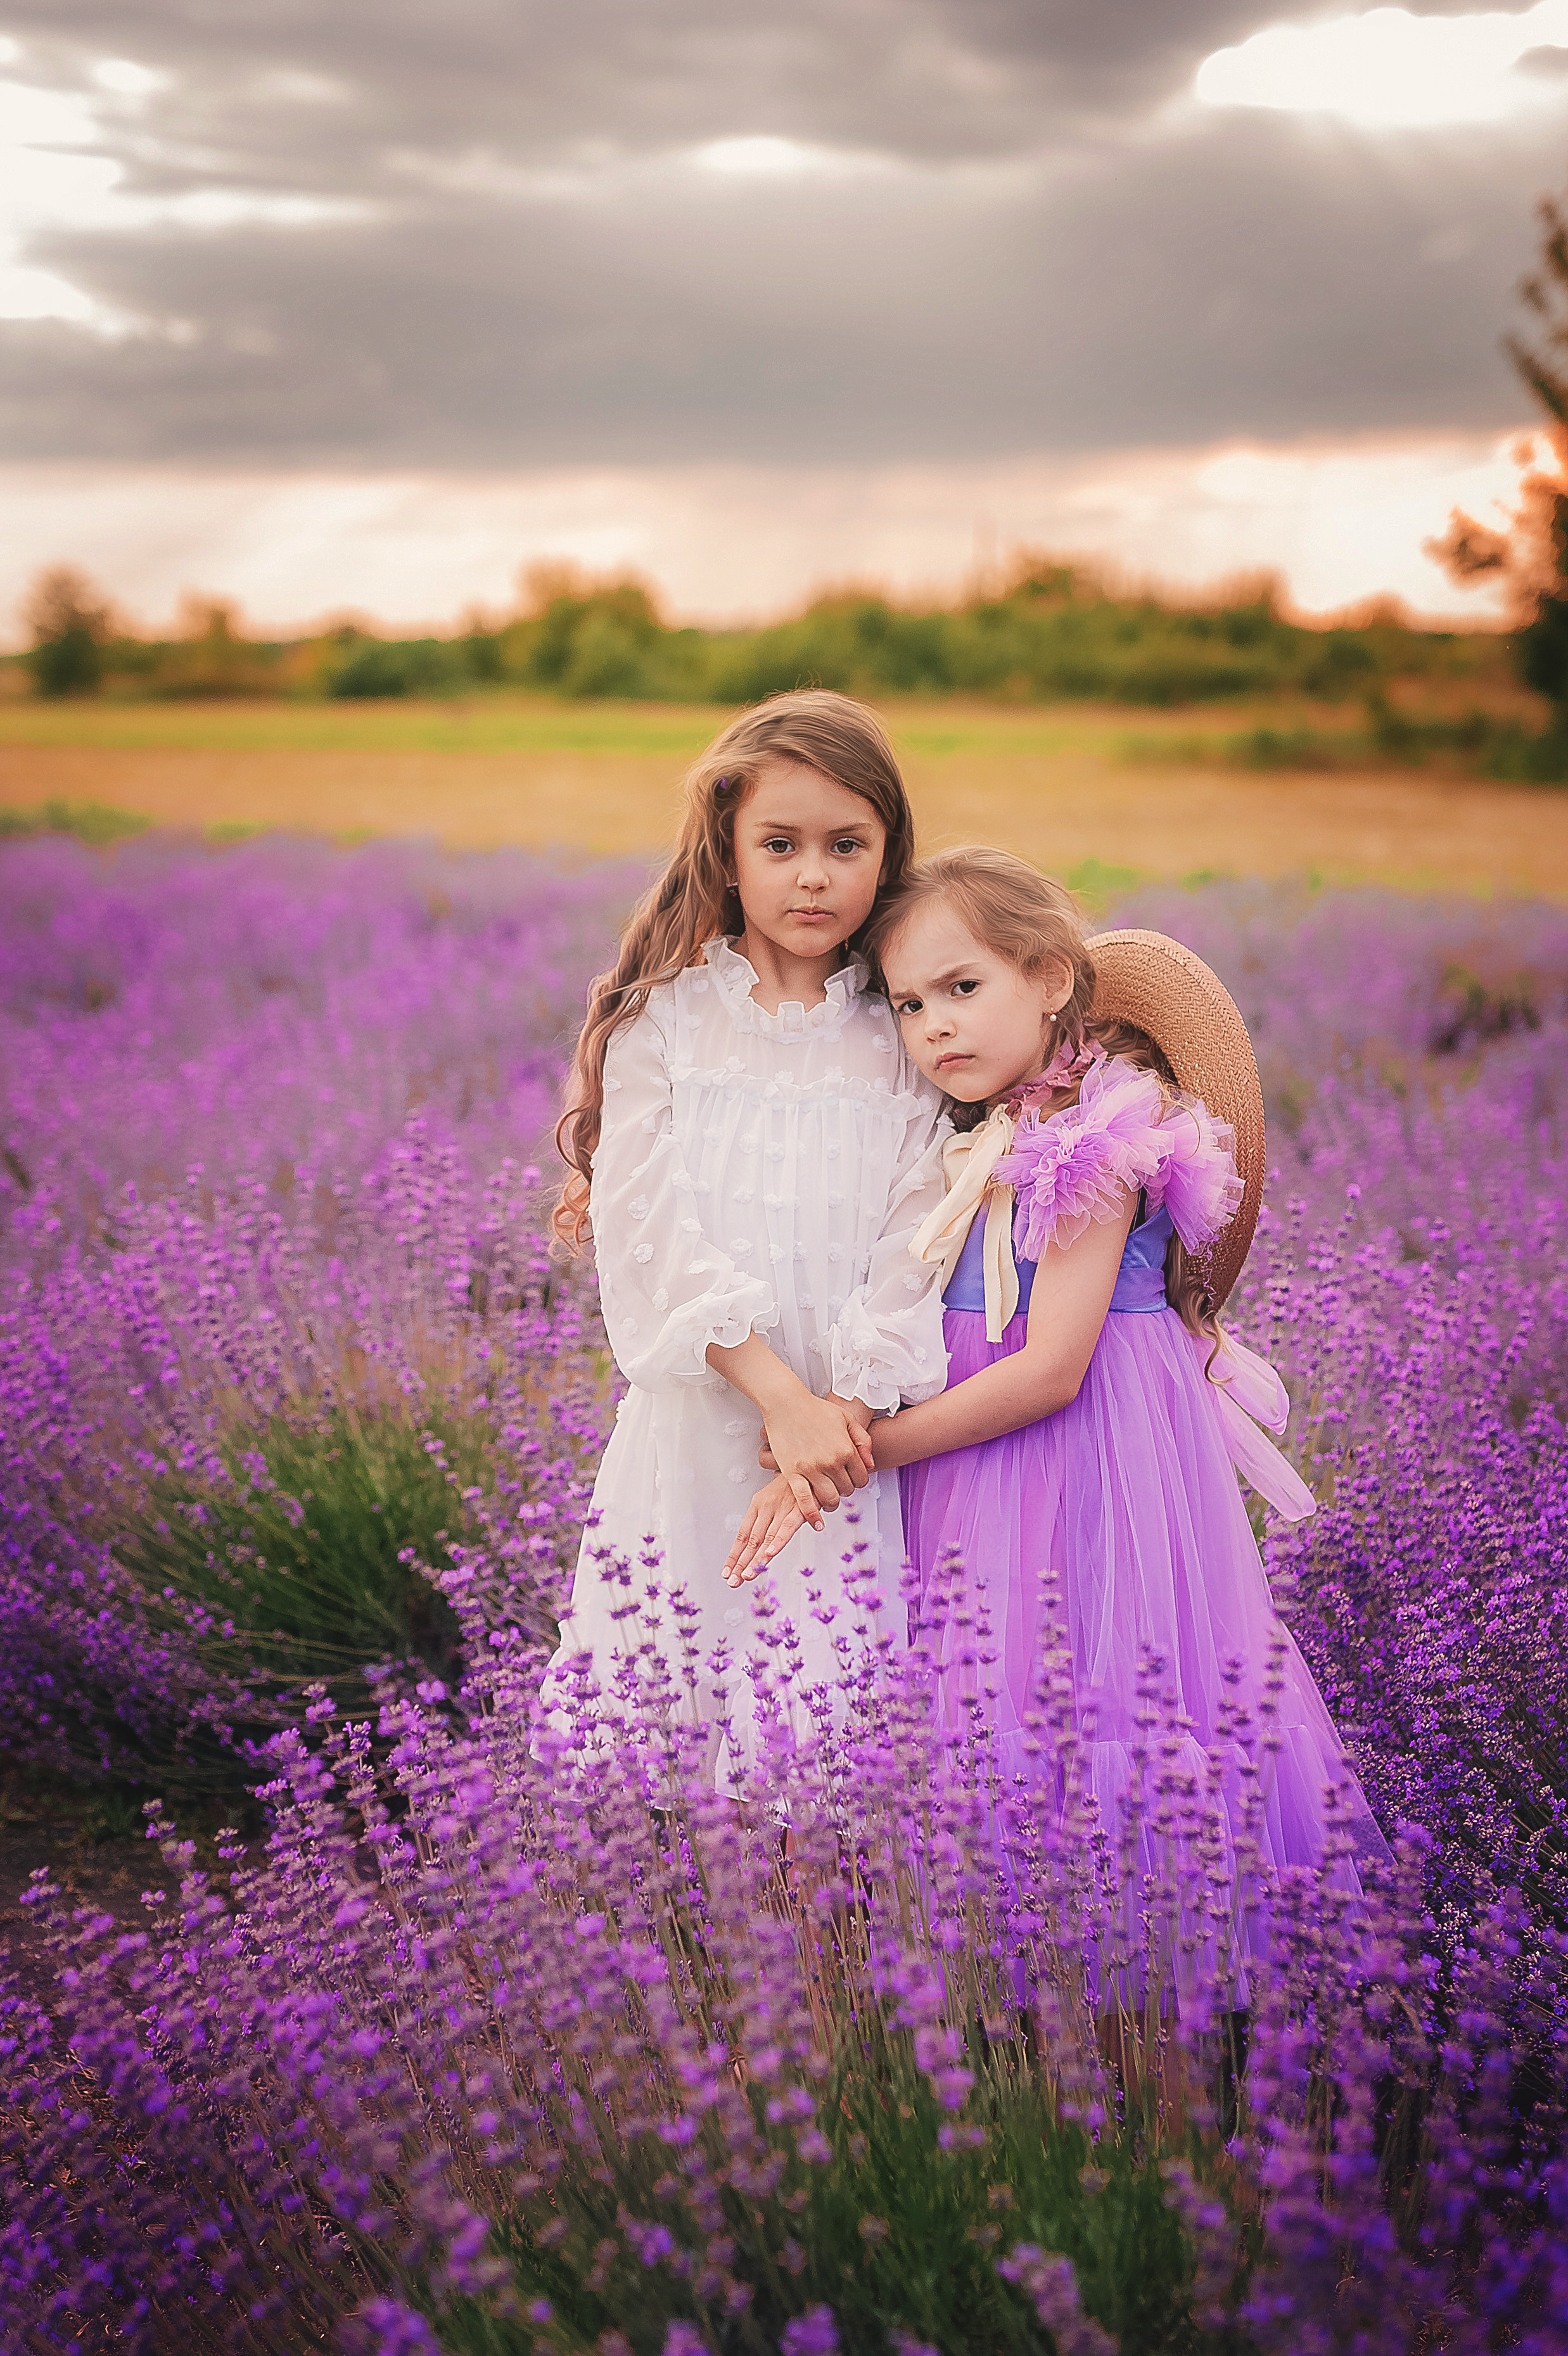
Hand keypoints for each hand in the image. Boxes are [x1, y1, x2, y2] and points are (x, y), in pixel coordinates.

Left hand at [725, 1474, 813, 1583]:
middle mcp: (766, 1506)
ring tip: (747, 1575)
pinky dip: (778, 1541)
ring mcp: (782, 1507)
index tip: (727, 1572)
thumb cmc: (795, 1485)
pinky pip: (787, 1527)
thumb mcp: (776, 1499)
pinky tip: (770, 1553)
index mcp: (758, 1505)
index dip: (734, 1555)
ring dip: (757, 1559)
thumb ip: (767, 1520)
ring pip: (767, 1537)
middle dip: (741, 1563)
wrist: (813, 1465)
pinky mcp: (799, 1508)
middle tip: (733, 1581)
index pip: (743, 1535)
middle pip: (751, 1540)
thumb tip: (757, 1546)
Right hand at [762, 1391, 873, 1509]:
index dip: (857, 1480)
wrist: (786, 1404)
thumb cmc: (815, 1409)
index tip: (850, 1478)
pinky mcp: (793, 1473)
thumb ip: (863, 1441)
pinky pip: (804, 1501)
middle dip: (844, 1489)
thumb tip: (870, 1464)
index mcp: (846, 1449)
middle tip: (837, 1484)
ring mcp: (812, 1469)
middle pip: (847, 1490)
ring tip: (828, 1498)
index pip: (861, 1479)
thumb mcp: (847, 1419)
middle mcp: (831, 1462)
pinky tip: (816, 1522)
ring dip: (831, 1502)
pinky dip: (811, 1515)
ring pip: (829, 1499)